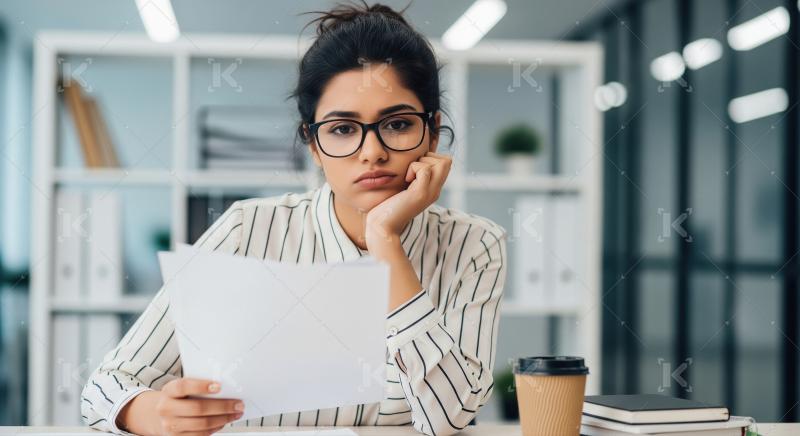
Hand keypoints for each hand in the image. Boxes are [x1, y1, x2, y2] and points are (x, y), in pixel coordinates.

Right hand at [118, 378, 243, 435]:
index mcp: (168, 391)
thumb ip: (199, 386)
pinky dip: (216, 428)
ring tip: (236, 413)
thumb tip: (227, 387)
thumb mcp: (183, 388)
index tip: (219, 386)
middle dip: (222, 406)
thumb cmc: (179, 397)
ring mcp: (170, 425)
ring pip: (202, 424)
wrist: (159, 414)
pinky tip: (224, 421)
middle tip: (238, 403)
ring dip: (223, 419)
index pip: (183, 386)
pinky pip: (201, 435)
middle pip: (197, 408)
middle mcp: (166, 408)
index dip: (201, 386)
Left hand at [365, 152, 450, 256]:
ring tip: (409, 176)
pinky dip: (413, 168)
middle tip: (413, 170)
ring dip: (421, 162)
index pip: (446, 163)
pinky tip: (405, 181)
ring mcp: (430, 192)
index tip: (415, 169)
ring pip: (441, 163)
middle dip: (429, 157)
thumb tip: (413, 160)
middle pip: (447, 161)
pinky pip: (425, 169)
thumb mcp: (405, 189)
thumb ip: (413, 178)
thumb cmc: (389, 207)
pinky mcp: (420, 194)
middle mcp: (435, 190)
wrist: (384, 226)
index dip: (431, 158)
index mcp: (433, 189)